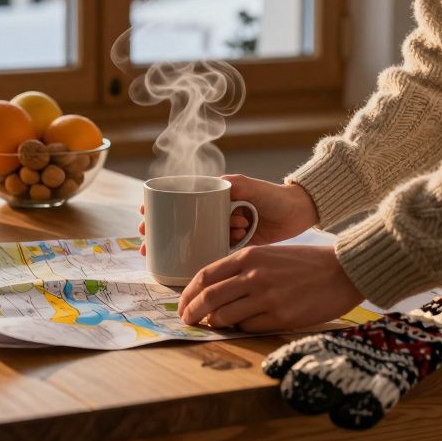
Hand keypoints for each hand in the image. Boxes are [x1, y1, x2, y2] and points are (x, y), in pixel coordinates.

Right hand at [138, 174, 318, 254]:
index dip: (158, 207)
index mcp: (213, 195)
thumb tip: (208, 189)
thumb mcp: (246, 185)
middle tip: (147, 241)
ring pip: (195, 237)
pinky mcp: (234, 245)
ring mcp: (222, 229)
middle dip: (161, 231)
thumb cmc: (272, 194)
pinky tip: (201, 254)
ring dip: (184, 242)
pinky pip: (213, 250)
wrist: (298, 212)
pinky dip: (204, 252)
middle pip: (180, 222)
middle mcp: (214, 213)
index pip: (179, 200)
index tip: (143, 214)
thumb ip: (229, 185)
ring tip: (181, 245)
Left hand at [176, 244, 363, 332]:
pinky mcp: (281, 317)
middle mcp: (254, 276)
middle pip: (208, 299)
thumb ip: (243, 269)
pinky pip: (248, 328)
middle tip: (187, 321)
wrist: (343, 271)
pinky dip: (240, 329)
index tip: (182, 304)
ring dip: (214, 324)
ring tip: (213, 325)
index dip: (188, 294)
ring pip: (225, 317)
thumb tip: (215, 292)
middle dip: (191, 313)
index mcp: (249, 257)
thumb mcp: (269, 255)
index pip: (205, 276)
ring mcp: (267, 298)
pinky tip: (242, 327)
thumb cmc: (306, 263)